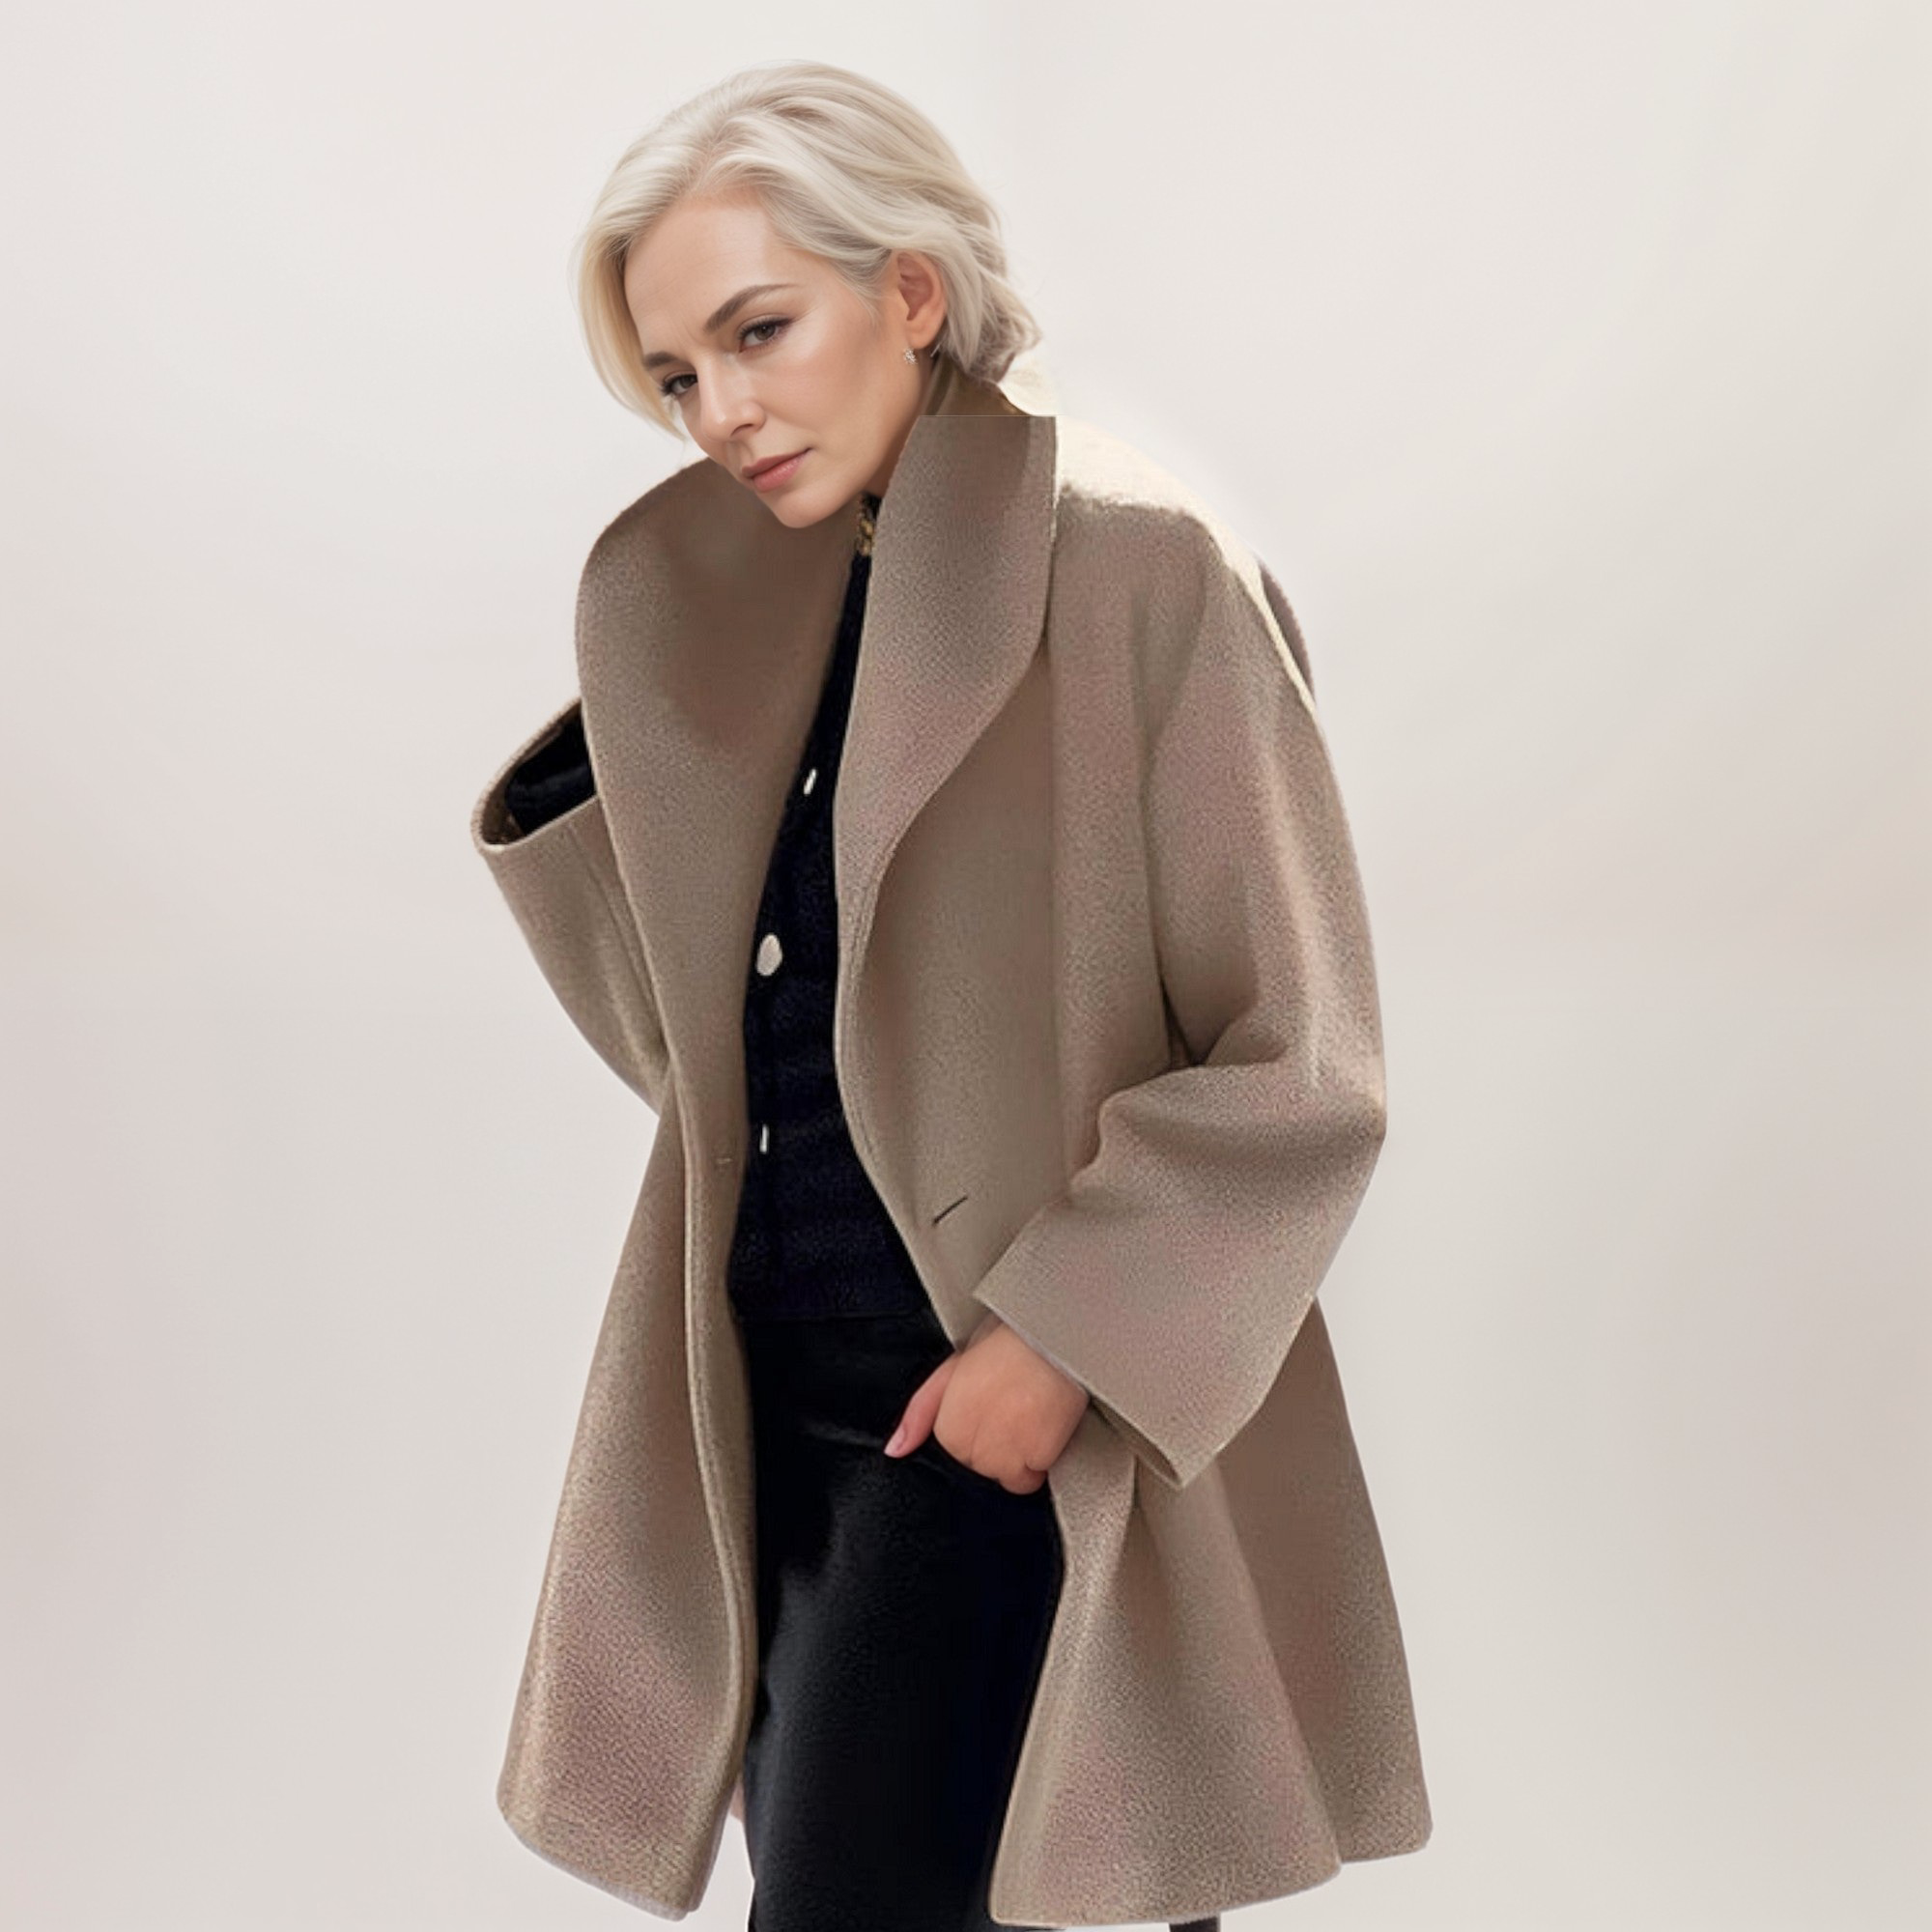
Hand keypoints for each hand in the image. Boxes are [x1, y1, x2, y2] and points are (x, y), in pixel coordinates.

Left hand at [883, 1311, 1089, 1494]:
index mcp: (947, 1427)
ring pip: (1011, 1478)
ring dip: (1022, 1456)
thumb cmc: (1005, 1343)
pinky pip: (1037, 1476)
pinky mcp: (1037, 1457)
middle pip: (984, 1469)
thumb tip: (894, 1450)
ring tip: (1030, 1414)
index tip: (995, 1404)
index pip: (959, 1456)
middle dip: (1000, 1445)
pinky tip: (1046, 1423)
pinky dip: (1044, 1458)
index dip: (980, 1431)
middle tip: (1014, 1405)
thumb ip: (920, 1412)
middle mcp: (971, 1446)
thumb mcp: (952, 1368)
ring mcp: (1004, 1456)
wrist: (1050, 1334)